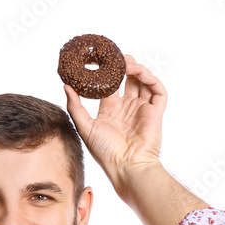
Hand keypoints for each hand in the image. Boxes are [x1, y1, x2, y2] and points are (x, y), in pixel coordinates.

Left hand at [64, 56, 164, 185]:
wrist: (127, 167)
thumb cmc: (106, 153)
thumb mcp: (85, 128)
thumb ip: (75, 107)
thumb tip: (66, 86)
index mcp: (111, 111)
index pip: (110, 85)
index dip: (106, 71)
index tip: (99, 59)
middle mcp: (127, 108)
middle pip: (128, 79)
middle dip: (123, 65)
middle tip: (115, 56)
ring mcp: (142, 110)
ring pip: (143, 81)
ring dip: (136, 68)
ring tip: (126, 62)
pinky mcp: (155, 113)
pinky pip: (158, 91)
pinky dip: (151, 78)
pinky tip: (138, 73)